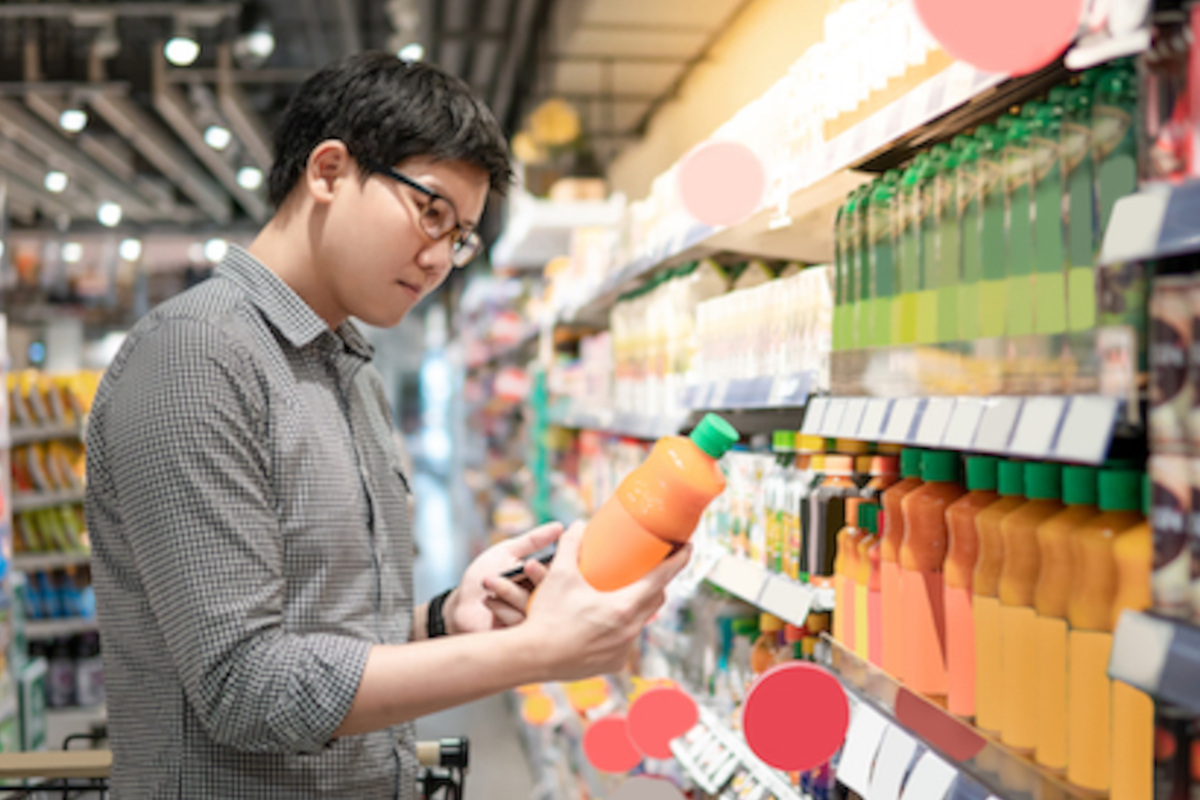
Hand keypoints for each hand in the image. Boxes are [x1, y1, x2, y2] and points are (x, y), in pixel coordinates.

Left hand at [446, 522, 563, 634]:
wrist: (461, 604)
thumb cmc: (484, 574)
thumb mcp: (507, 551)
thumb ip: (532, 540)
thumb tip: (560, 526)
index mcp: (542, 578)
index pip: (558, 573)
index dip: (553, 566)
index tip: (534, 560)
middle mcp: (541, 599)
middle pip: (551, 590)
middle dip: (536, 577)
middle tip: (522, 567)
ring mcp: (532, 617)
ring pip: (534, 605)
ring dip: (509, 591)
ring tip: (489, 580)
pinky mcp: (519, 633)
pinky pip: (519, 622)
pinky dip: (501, 609)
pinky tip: (487, 601)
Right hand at [519, 521, 692, 680]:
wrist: (531, 657)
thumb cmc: (547, 616)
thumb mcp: (559, 575)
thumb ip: (571, 546)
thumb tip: (577, 525)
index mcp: (623, 607)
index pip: (661, 579)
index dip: (678, 561)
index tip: (688, 548)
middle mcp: (629, 631)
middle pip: (655, 600)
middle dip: (658, 582)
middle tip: (653, 567)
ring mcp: (623, 650)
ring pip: (640, 622)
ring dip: (638, 606)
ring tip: (626, 592)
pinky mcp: (613, 664)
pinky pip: (626, 641)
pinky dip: (622, 628)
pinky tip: (609, 622)